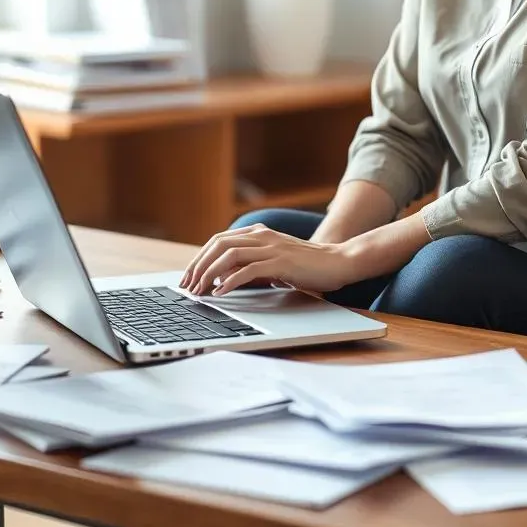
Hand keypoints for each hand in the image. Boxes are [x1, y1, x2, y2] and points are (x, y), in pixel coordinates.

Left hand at [178, 224, 357, 296]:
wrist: (339, 261)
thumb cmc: (308, 265)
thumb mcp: (275, 261)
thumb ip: (252, 264)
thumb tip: (222, 278)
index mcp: (260, 233)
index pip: (219, 240)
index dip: (200, 258)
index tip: (188, 277)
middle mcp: (263, 236)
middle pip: (219, 245)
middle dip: (198, 266)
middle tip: (188, 287)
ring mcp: (272, 247)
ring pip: (229, 255)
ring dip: (209, 274)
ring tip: (200, 292)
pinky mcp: (281, 262)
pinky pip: (248, 270)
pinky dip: (230, 281)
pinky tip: (221, 292)